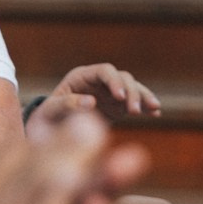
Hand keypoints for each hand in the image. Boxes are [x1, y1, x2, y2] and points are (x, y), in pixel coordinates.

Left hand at [40, 64, 160, 120]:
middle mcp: (99, 82)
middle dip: (131, 92)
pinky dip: (145, 106)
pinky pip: (135, 103)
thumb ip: (68, 104)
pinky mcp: (117, 106)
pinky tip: (156, 112)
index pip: (105, 71)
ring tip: (153, 109)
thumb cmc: (46, 118)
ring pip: (133, 88)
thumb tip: (91, 102)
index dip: (114, 81)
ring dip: (143, 97)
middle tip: (134, 111)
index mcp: (82, 76)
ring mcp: (110, 93)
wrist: (48, 132)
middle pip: (123, 78)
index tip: (119, 96)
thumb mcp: (50, 111)